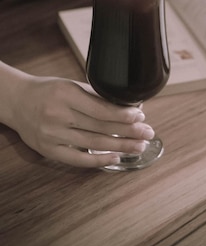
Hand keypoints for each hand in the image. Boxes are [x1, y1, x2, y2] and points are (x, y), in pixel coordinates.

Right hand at [11, 74, 154, 167]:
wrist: (17, 101)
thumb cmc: (48, 90)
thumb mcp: (71, 85)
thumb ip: (96, 96)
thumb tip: (128, 107)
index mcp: (66, 95)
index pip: (101, 109)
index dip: (123, 115)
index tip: (141, 117)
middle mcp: (58, 115)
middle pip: (101, 128)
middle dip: (128, 132)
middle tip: (148, 133)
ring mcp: (52, 135)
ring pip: (93, 144)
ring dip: (120, 146)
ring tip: (138, 146)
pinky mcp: (48, 150)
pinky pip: (77, 159)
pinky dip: (98, 160)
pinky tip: (116, 157)